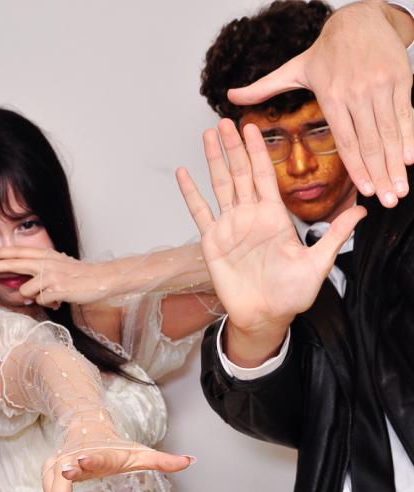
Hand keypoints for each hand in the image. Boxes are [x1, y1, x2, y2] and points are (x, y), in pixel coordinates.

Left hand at [0, 246, 103, 306]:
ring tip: (51, 294)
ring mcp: (50, 275)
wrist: (101, 279)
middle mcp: (45, 262)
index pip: (16, 252)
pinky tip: (59, 299)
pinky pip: (40, 301)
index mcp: (45, 255)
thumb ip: (40, 270)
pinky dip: (49, 303)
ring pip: (26, 291)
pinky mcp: (56, 288)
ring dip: (35, 297)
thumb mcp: (58, 265)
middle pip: (12, 263)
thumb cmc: (80, 275)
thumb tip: (23, 287)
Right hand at [41, 422, 194, 491]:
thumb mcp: (140, 453)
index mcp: (102, 455)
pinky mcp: (51, 467)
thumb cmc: (115, 446)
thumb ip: (163, 460)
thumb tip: (191, 461)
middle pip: (59, 479)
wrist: (88, 425)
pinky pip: (48, 491)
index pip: (93, 458)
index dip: (85, 463)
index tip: (78, 466)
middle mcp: (76, 457)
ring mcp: (60, 461)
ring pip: (50, 489)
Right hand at [176, 120, 365, 341]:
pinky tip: (183, 174)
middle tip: (224, 121)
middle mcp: (250, 216)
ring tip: (207, 136)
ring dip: (213, 160)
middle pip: (240, 173)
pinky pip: (199, 212)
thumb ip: (334, 235)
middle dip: (233, 146)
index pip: (264, 176)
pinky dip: (190, 193)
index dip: (258, 150)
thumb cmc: (291, 294)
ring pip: (219, 185)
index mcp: (274, 216)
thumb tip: (362, 212)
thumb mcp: (318, 263)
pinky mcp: (212, 241)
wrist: (264, 315)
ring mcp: (229, 226)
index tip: (253, 127)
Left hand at [228, 1, 413, 207]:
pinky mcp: (400, 79)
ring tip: (399, 190)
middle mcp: (357, 93)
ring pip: (390, 132)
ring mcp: (380, 86)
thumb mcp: (292, 69)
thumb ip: (263, 88)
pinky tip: (411, 161)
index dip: (357, 168)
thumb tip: (231, 95)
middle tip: (388, 202)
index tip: (364, 192)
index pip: (346, 141)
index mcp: (331, 96)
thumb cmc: (325, 50)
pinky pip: (406, 115)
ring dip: (397, 164)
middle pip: (371, 142)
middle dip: (381, 175)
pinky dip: (410, 138)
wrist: (360, 18)